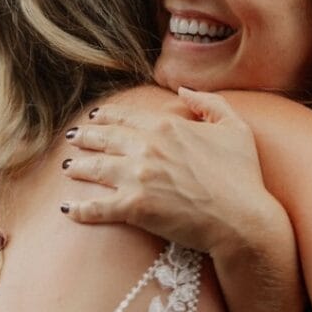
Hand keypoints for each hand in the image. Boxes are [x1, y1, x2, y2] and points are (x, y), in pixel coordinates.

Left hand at [60, 88, 283, 259]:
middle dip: (85, 137)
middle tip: (72, 137)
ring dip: (78, 166)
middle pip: (105, 139)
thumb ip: (209, 102)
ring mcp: (137, 178)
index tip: (94, 117)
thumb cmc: (244, 176)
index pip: (126, 116)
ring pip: (95, 168)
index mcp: (167, 126)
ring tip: (67, 167)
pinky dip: (80, 209)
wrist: (243, 220)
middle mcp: (147, 147)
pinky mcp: (134, 208)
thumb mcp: (236, 127)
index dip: (106, 116)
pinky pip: (98, 207)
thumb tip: (183, 90)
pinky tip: (68, 210)